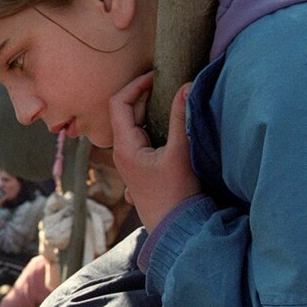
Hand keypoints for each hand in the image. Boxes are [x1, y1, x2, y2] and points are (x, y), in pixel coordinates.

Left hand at [109, 73, 200, 229]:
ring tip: (172, 100)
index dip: (136, 85)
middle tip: (168, 85)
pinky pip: (141, 138)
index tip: (157, 76)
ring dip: (150, 111)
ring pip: (133, 126)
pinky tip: (172, 124)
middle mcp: (121, 152)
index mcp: (124, 146)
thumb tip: (186, 85)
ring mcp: (129, 161)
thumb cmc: (176, 194)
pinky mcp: (140, 168)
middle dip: (145, 95)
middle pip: (125, 113)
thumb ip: (182, 118)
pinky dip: (153, 125)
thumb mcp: (181, 152)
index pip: (119, 103)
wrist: (175, 230)